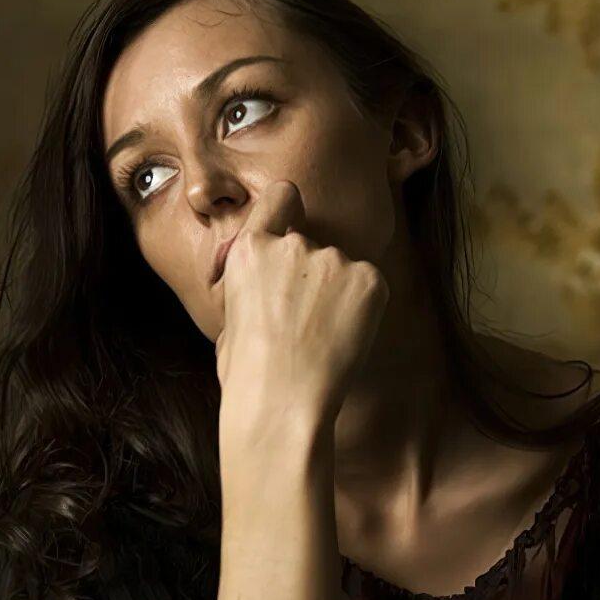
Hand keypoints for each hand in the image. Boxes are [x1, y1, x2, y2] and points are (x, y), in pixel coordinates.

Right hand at [214, 180, 388, 429]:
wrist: (281, 401)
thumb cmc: (248, 376)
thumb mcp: (229, 322)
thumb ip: (252, 291)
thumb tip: (264, 295)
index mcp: (250, 250)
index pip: (282, 197)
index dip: (290, 211)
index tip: (296, 227)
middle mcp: (292, 244)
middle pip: (313, 246)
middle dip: (313, 276)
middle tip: (307, 322)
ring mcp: (333, 259)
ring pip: (343, 270)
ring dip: (338, 295)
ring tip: (323, 338)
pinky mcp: (369, 278)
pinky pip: (370, 286)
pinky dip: (363, 308)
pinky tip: (344, 338)